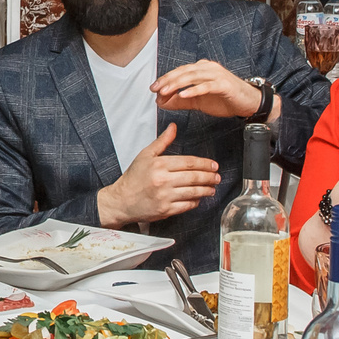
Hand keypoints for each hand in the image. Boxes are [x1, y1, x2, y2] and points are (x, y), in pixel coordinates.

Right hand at [97, 125, 223, 227]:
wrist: (121, 201)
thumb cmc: (133, 178)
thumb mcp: (145, 155)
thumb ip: (162, 141)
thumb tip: (173, 127)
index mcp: (159, 165)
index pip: (189, 162)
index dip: (204, 164)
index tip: (213, 165)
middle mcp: (163, 180)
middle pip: (194, 177)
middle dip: (209, 177)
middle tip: (217, 177)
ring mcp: (165, 197)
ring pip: (193, 192)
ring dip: (206, 190)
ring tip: (212, 188)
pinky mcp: (165, 210)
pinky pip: (186, 206)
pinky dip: (195, 202)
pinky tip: (198, 199)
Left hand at [150, 59, 261, 117]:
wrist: (248, 102)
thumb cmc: (225, 98)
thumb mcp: (198, 101)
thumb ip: (180, 101)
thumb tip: (162, 102)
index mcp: (201, 69)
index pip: (180, 72)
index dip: (166, 79)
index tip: (154, 88)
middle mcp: (208, 68)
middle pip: (184, 72)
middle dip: (168, 80)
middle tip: (156, 89)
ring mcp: (216, 75)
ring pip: (193, 77)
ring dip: (177, 84)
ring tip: (165, 91)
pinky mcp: (224, 84)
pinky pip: (206, 86)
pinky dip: (194, 90)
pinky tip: (184, 95)